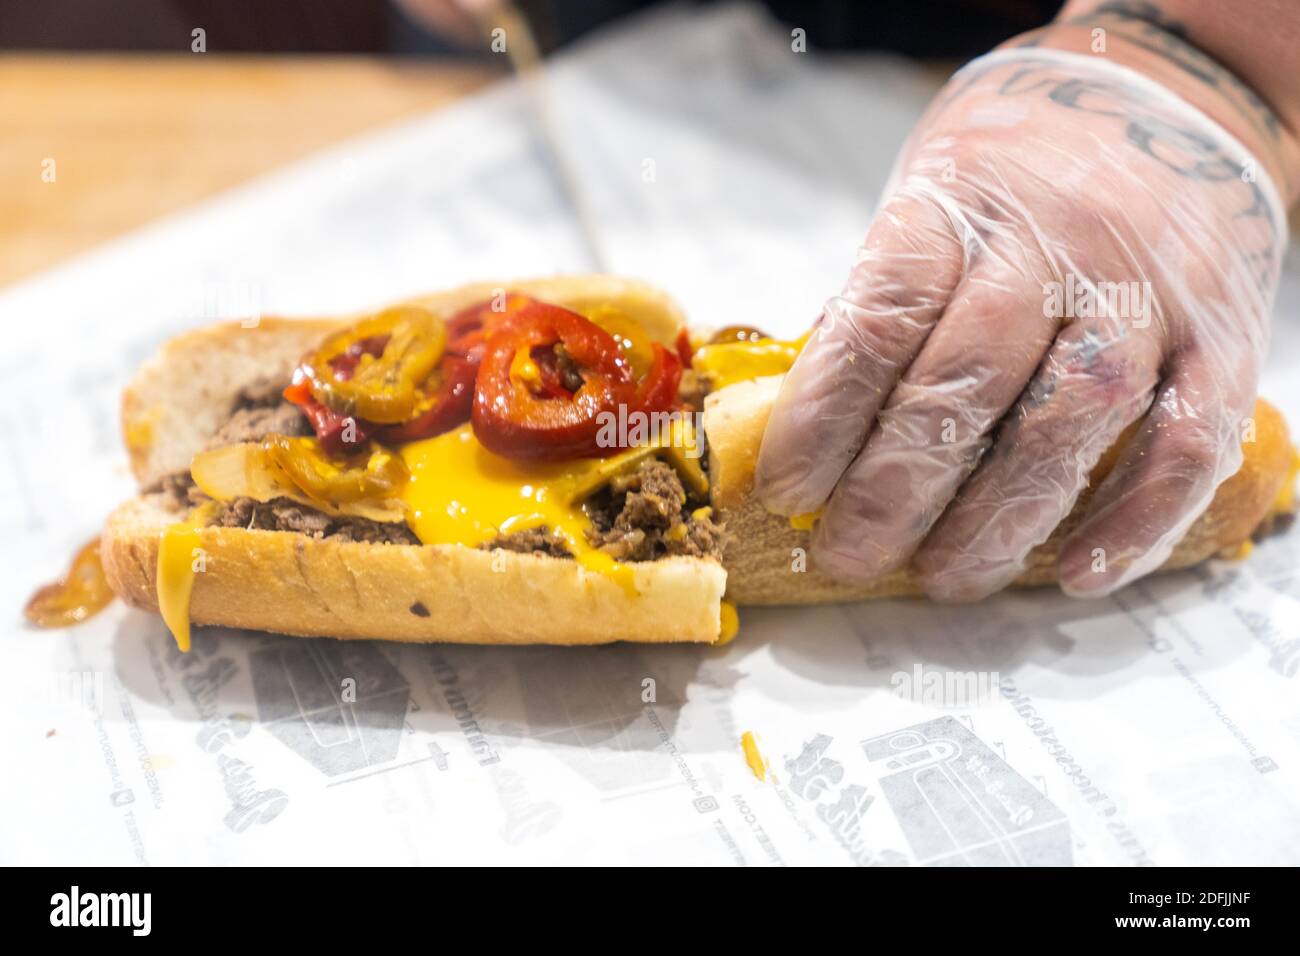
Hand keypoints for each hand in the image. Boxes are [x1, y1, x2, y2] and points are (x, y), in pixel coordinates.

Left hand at [754, 48, 1285, 600]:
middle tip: (848, 554)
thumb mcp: (926, 201)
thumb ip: (881, 303)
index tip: (788, 490)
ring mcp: (1146, 290)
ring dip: (998, 520)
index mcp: (957, 206)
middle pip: (964, 386)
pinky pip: (1187, 438)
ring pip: (1069, 421)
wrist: (1162, 99)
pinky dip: (1135, 518)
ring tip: (945, 578)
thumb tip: (814, 423)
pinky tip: (1078, 573)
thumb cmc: (1013, 171)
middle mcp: (1056, 245)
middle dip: (894, 492)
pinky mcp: (1221, 333)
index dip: (824, 419)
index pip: (879, 321)